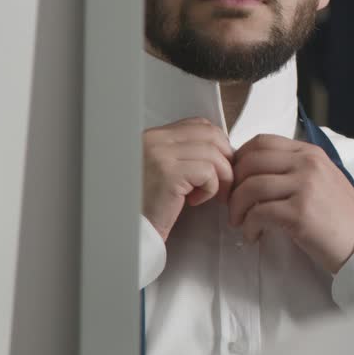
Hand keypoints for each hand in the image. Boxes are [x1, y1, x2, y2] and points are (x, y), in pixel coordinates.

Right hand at [142, 117, 233, 241]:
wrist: (127, 230)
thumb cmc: (146, 205)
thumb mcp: (162, 169)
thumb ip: (183, 154)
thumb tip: (222, 149)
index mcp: (153, 135)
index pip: (198, 124)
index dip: (218, 143)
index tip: (221, 163)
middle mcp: (154, 140)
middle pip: (210, 135)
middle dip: (226, 158)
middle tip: (226, 180)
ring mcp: (160, 154)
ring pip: (213, 154)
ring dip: (221, 177)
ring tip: (209, 195)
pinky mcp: (168, 174)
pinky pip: (208, 173)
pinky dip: (210, 189)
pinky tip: (193, 201)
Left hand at [228, 134, 353, 273]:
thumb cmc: (338, 216)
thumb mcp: (321, 179)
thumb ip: (293, 169)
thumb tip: (252, 171)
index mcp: (310, 153)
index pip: (261, 141)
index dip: (239, 159)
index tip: (236, 180)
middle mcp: (308, 164)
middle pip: (250, 161)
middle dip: (233, 184)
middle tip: (232, 204)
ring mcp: (305, 186)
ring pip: (250, 186)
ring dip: (237, 208)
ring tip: (240, 222)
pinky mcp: (300, 212)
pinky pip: (258, 213)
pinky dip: (248, 226)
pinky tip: (253, 235)